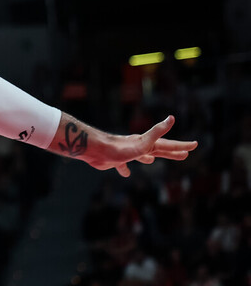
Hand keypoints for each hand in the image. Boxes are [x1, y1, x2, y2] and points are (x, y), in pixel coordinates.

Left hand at [60, 115, 196, 176]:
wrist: (94, 149)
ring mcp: (127, 154)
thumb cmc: (119, 147)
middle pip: (159, 150)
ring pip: (142, 156)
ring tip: (153, 160)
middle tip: (184, 154)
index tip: (195, 145)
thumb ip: (158, 132)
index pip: (169, 145)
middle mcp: (139, 147)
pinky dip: (126, 169)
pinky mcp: (115, 161)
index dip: (182, 146)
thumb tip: (172, 117)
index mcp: (147, 144)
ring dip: (150, 158)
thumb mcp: (143, 142)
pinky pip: (123, 166)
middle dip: (172, 152)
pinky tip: (126, 173)